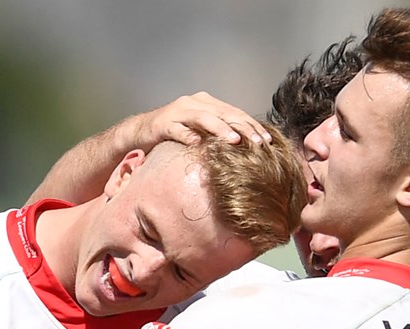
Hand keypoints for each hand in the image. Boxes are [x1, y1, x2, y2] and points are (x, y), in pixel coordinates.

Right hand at [135, 92, 268, 146]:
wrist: (141, 132)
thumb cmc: (176, 134)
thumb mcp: (201, 131)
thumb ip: (219, 132)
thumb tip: (247, 144)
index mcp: (206, 103)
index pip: (234, 112)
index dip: (251, 125)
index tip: (268, 140)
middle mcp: (193, 103)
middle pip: (223, 113)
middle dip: (243, 128)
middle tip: (259, 143)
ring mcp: (177, 112)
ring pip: (203, 118)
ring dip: (220, 129)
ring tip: (235, 141)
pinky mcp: (162, 124)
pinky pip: (177, 130)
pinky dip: (187, 136)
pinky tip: (197, 143)